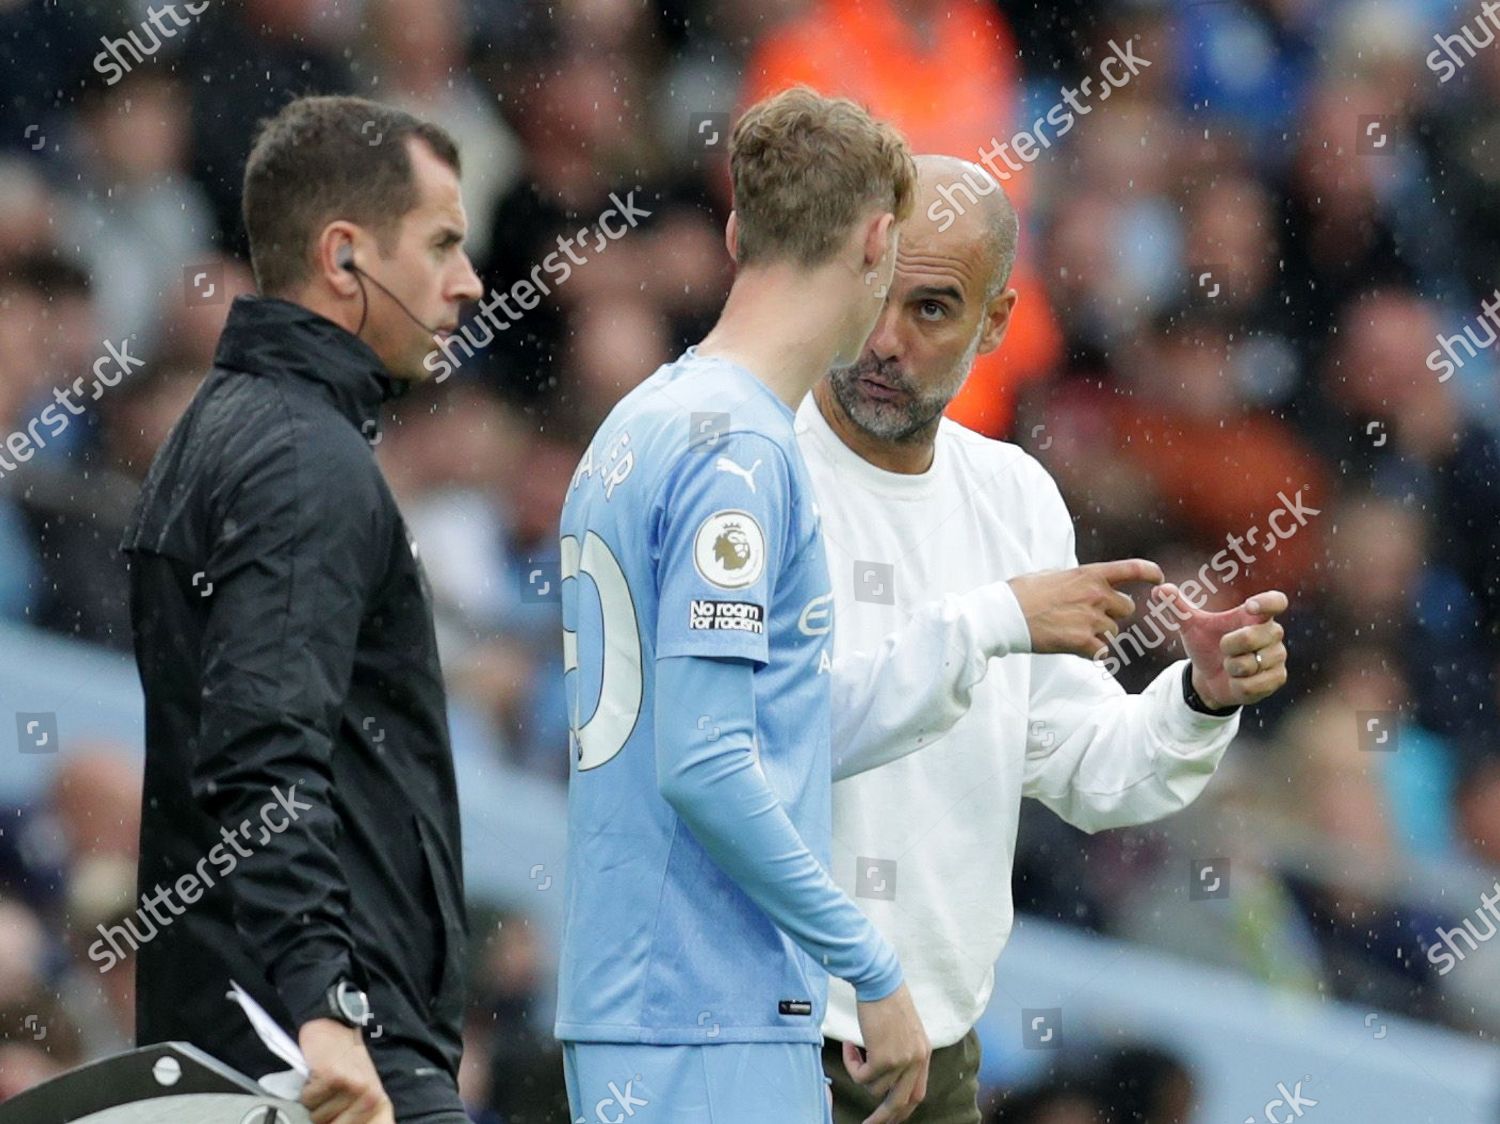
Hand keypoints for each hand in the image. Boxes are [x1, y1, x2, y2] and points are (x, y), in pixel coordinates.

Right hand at [299, 1019, 393, 1123]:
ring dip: (315, 1102)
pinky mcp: (333, 1077)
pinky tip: (317, 1073)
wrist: (336, 1027)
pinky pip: (308, 1099)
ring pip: (316, 1116)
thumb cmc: (345, 1062)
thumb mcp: (358, 1091)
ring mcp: (352, 1087)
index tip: (336, 1113)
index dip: (338, 1122)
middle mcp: (370, 1098)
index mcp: (377, 1104)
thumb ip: (353, 1114)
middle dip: (324, 1113)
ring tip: (325, 1082)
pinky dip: (307, 1089)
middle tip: (329, 1093)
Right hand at [849, 983, 929, 1123]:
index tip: (888, 1117)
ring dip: (859, 1074)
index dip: (902, 1109)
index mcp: (923, 1053)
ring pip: (875, 1088)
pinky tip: (849, 1045)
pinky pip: (862, 1077)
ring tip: (852, 1051)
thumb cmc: (885, 998)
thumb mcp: (903, 1029)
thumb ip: (901, 1051)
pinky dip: (851, 1065)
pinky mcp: (884, 1058)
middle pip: (901, 1103)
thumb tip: (885, 1074)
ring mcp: (902, 1061)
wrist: (879, 980)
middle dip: (883, 1118)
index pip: (917, 1094)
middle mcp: (917, 1060)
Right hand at [1008, 559, 1165, 657]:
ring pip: (1113, 632)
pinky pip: (1102, 652)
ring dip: (1099, 635)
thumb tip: (1082, 583)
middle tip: (1089, 618)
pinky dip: (1091, 653)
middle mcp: (1095, 595)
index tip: (1159, 578)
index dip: (1150, 572)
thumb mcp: (1051, 575)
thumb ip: (1074, 579)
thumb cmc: (1021, 593)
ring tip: (1071, 633)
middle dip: (1113, 614)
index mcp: (1088, 574)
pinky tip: (1073, 649)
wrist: (1005, 615)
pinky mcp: (1083, 642)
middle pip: (1126, 608)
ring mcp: (1091, 619)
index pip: (1132, 569)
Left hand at [1155, 585, 1289, 709]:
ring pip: (1251, 664)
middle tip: (1223, 648)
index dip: (1266, 602)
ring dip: (1232, 668)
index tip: (1248, 607)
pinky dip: (1238, 685)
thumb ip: (1177, 607)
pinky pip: (1253, 684)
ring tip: (1230, 665)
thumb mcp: (1191, 627)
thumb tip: (1158, 589)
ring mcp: (1278, 657)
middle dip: (1229, 646)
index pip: (1276, 601)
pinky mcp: (1277, 679)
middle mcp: (1273, 634)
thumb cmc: (1206, 645)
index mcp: (1256, 616)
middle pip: (1253, 637)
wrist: (1210, 678)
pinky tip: (1236, 680)